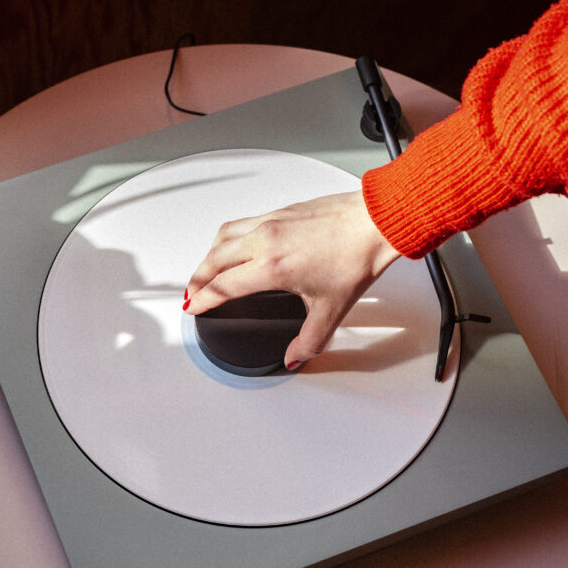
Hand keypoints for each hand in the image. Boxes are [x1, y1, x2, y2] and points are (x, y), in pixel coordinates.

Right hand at [184, 190, 400, 369]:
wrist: (375, 221)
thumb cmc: (357, 255)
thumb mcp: (333, 309)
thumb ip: (310, 340)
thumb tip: (295, 358)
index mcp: (272, 267)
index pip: (223, 286)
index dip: (203, 300)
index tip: (193, 307)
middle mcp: (265, 240)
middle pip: (214, 260)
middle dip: (197, 279)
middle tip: (192, 293)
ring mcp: (271, 221)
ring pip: (224, 237)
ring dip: (209, 256)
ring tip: (205, 269)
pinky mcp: (281, 210)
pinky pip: (241, 224)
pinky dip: (227, 238)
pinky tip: (235, 244)